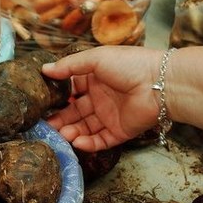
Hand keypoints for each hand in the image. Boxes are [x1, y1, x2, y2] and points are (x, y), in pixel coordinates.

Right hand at [42, 47, 162, 150]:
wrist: (160, 83)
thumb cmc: (128, 65)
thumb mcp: (95, 58)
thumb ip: (69, 65)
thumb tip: (44, 69)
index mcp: (94, 79)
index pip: (71, 90)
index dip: (58, 97)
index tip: (42, 104)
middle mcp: (100, 98)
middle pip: (75, 112)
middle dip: (60, 119)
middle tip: (46, 126)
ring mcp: (110, 116)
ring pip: (85, 128)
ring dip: (72, 132)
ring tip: (60, 134)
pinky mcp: (119, 131)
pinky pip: (101, 140)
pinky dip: (88, 143)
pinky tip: (77, 142)